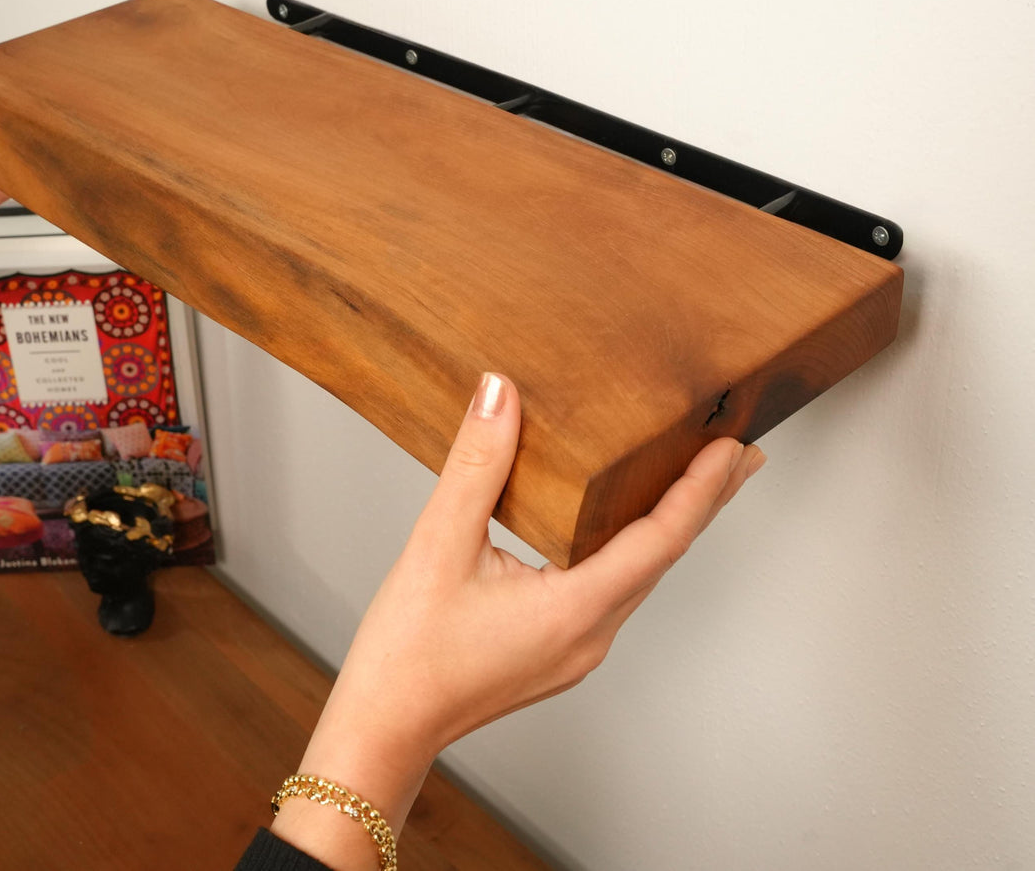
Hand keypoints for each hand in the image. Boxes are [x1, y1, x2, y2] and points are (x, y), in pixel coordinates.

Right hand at [271, 373, 764, 864]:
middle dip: (704, 503)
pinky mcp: (560, 650)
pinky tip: (620, 528)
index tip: (730, 448)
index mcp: (574, 611)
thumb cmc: (408, 652)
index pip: (660, 540)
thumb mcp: (438, 545)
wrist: (385, 727)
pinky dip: (633, 550)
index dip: (700, 490)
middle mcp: (590, 636)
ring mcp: (578, 649)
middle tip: (738, 455)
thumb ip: (476, 464)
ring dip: (671, 526)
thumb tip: (500, 395)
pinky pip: (613, 591)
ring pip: (641, 577)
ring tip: (694, 483)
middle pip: (664, 558)